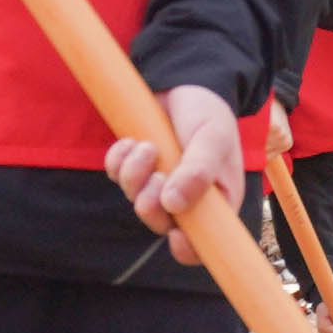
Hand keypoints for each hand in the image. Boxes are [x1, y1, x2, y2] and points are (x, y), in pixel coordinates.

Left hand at [104, 81, 246, 237]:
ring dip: (135, 175)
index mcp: (215, 203)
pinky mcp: (137, 168)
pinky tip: (132, 142)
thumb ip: (198, 171)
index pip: (201, 245)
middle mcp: (187, 200)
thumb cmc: (209, 114)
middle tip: (156, 175)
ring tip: (147, 146)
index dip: (186, 248)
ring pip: (136, 199)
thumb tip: (174, 205)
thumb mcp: (213, 139)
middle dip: (151, 203)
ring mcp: (159, 185)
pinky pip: (118, 177)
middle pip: (160, 225)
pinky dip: (120, 160)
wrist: (186, 84)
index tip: (174, 232)